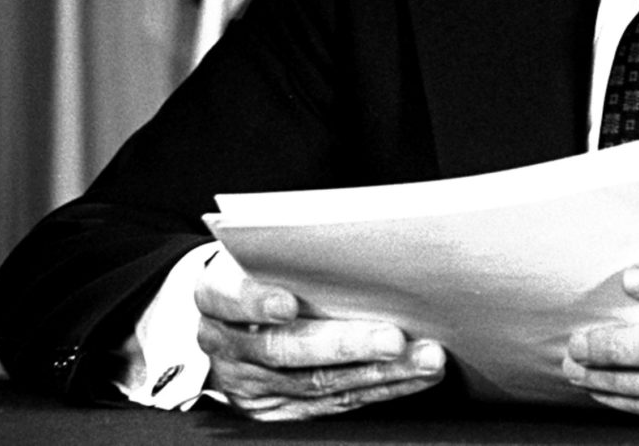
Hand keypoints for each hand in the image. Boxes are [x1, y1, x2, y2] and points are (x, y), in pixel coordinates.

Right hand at [194, 249, 446, 420]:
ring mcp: (251, 384)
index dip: (255, 300)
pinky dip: (379, 389)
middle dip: (344, 344)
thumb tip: (354, 229)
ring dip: (379, 372)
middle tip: (393, 337)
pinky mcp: (278, 410)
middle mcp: (226, 344)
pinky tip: (414, 375)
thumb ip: (289, 245)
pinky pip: (333, 404)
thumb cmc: (260, 269)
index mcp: (214, 295)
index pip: (227, 297)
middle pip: (283, 349)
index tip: (287, 302)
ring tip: (424, 357)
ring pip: (316, 383)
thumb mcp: (258, 250)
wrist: (227, 318)